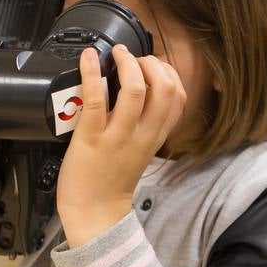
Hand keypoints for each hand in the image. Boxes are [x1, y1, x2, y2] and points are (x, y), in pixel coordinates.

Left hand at [57, 45, 186, 247]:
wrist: (94, 213)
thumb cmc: (111, 182)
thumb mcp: (140, 152)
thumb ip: (145, 127)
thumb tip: (139, 97)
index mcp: (155, 137)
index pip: (178, 98)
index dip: (168, 73)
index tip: (152, 66)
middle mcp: (142, 134)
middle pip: (164, 88)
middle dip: (151, 63)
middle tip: (133, 57)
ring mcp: (117, 136)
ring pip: (135, 90)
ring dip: (127, 63)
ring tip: (117, 54)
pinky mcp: (91, 137)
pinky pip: (96, 99)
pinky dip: (91, 72)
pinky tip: (87, 58)